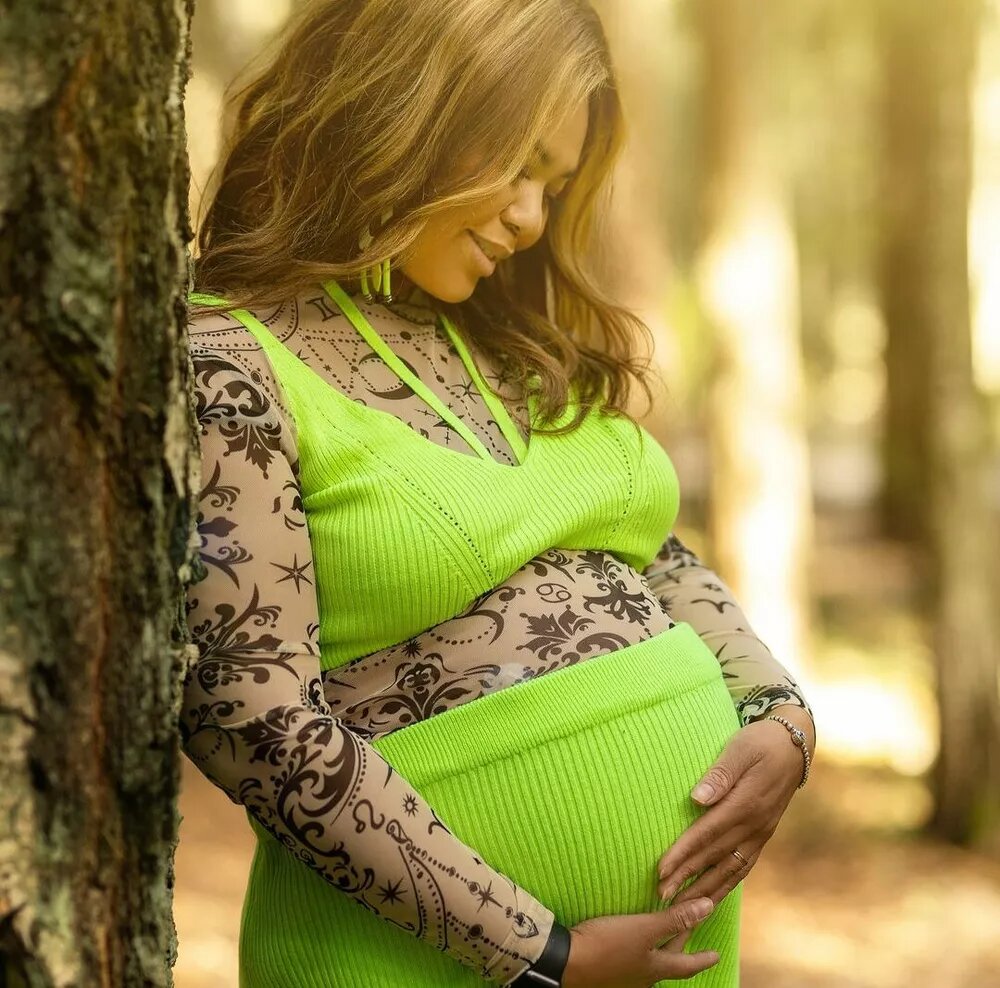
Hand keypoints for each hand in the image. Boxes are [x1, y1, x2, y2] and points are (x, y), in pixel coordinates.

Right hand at [561, 896, 719, 987]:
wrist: (566, 962)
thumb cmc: (607, 946)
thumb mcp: (644, 929)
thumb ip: (675, 919)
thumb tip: (708, 907)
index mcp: (655, 968)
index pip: (686, 964)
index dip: (703, 958)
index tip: (716, 955)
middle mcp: (643, 977)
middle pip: (669, 962)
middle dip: (682, 948)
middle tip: (692, 935)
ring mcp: (625, 977)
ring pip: (650, 963)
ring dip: (660, 950)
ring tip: (664, 938)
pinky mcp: (608, 972)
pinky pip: (633, 961)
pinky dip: (641, 951)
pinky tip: (632, 944)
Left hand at [655, 712, 811, 906]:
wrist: (794, 746)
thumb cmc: (761, 742)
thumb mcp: (740, 749)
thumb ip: (720, 774)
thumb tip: (697, 798)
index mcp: (745, 804)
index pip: (706, 834)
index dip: (682, 854)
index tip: (660, 871)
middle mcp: (754, 826)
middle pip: (714, 857)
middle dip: (686, 879)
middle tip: (660, 896)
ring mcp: (760, 834)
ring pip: (730, 870)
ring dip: (705, 890)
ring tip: (682, 908)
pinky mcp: (762, 835)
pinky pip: (743, 866)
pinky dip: (726, 885)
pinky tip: (712, 896)